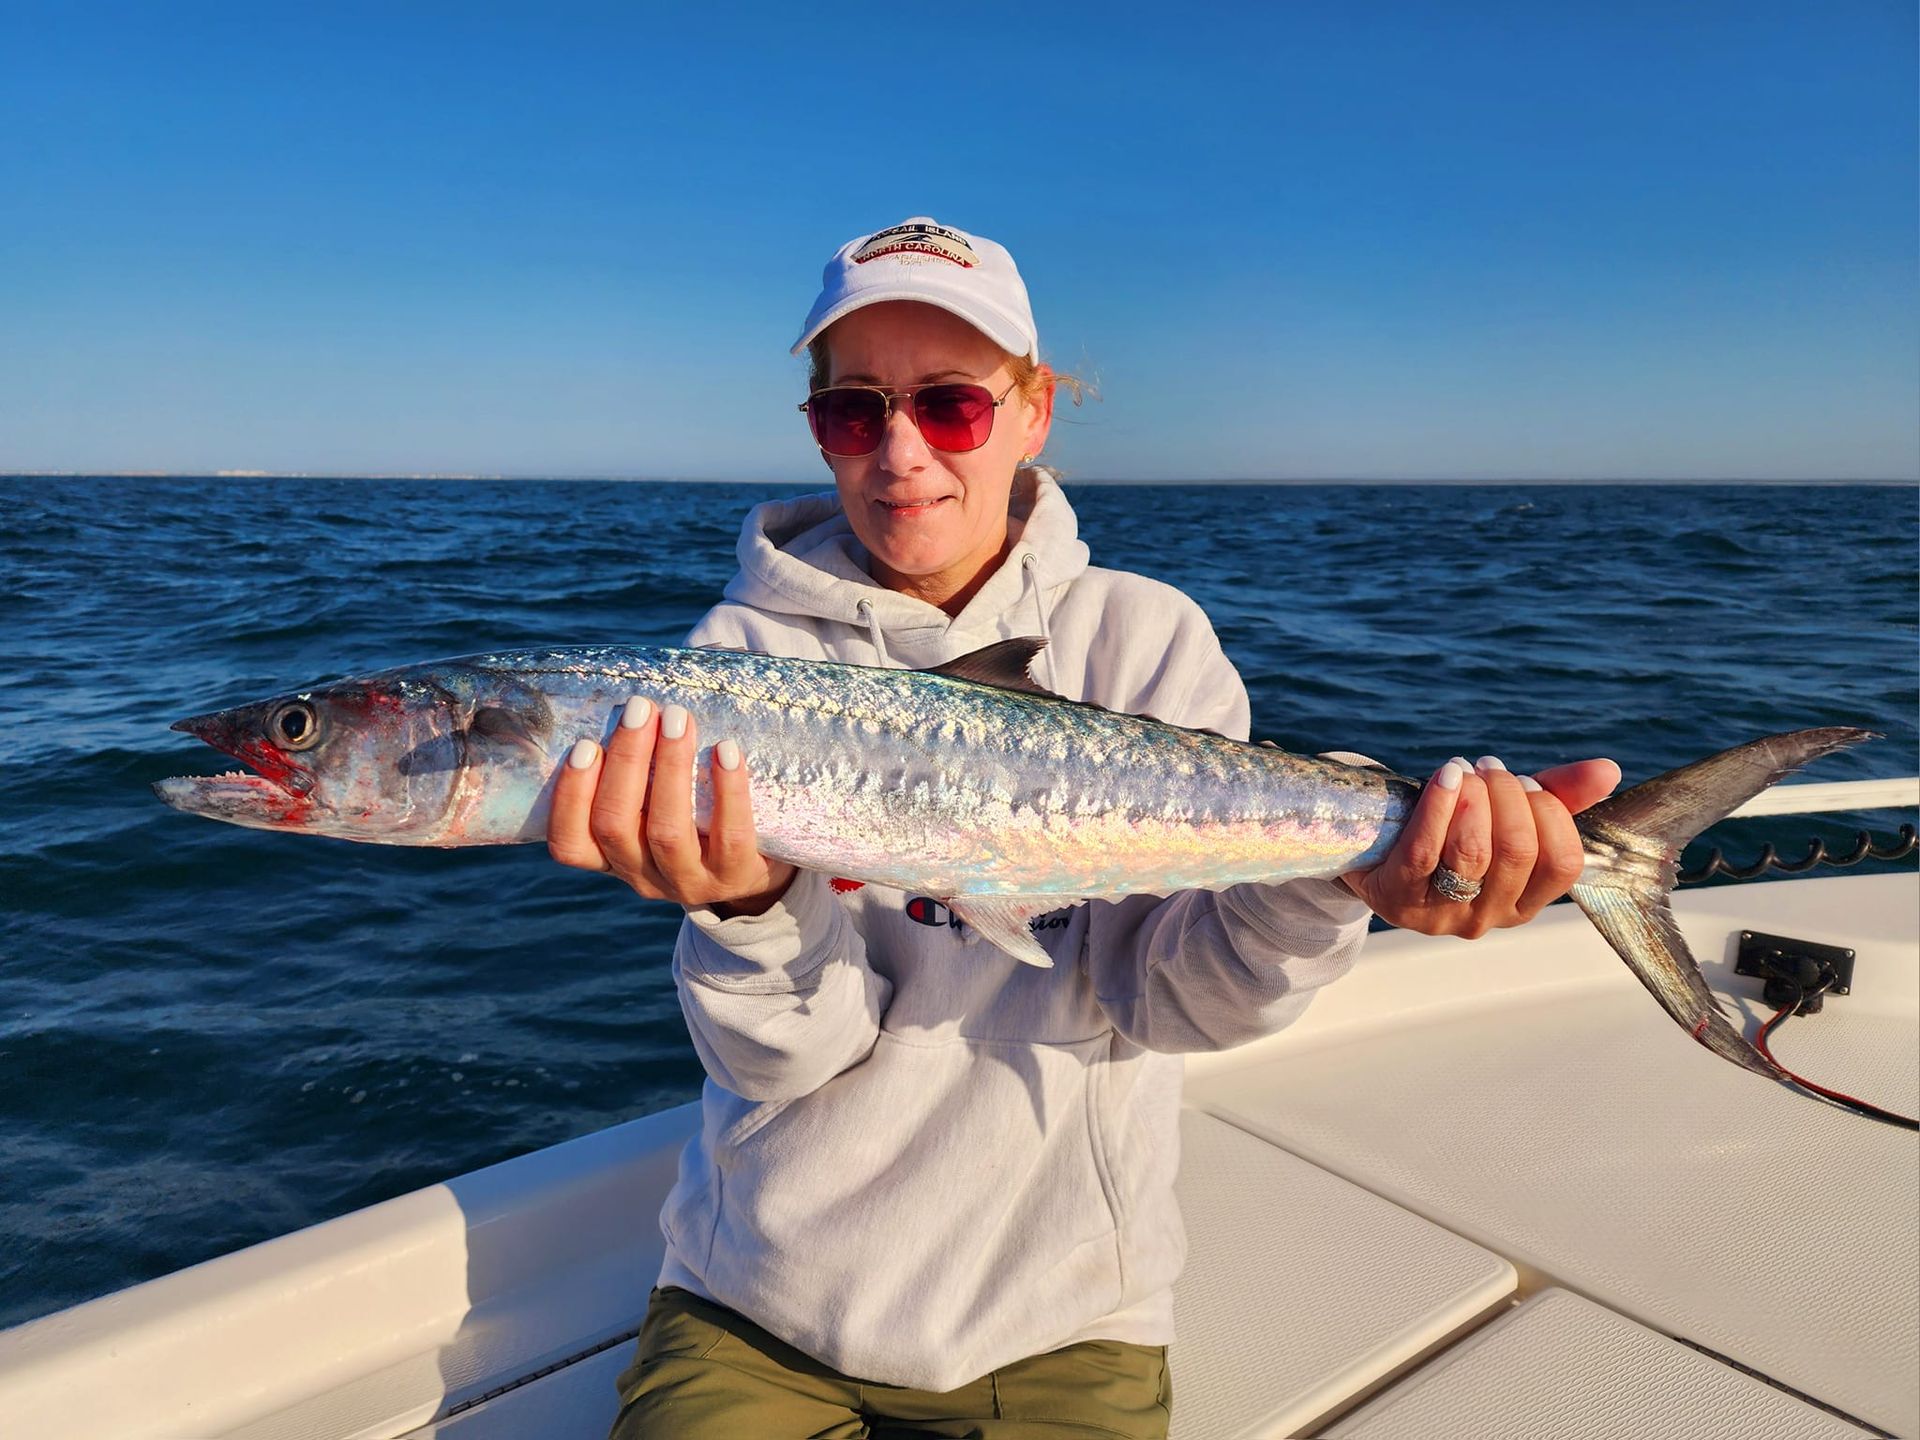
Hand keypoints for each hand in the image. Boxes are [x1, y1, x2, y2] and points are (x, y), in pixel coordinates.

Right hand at [547, 697, 795, 917]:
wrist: (755, 870)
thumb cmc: (693, 823)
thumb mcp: (653, 811)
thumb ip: (635, 775)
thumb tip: (627, 703)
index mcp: (612, 858)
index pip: (570, 843)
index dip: (570, 797)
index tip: (585, 744)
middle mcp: (642, 875)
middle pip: (615, 824)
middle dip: (626, 759)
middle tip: (641, 708)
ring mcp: (689, 882)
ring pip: (667, 830)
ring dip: (670, 767)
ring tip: (678, 719)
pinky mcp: (735, 876)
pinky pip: (729, 835)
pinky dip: (727, 789)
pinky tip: (727, 750)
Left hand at [1341, 756, 1620, 937]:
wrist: (1373, 846)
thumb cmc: (1449, 830)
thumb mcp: (1504, 814)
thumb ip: (1557, 796)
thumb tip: (1609, 771)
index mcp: (1524, 902)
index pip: (1563, 862)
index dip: (1550, 812)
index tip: (1524, 781)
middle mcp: (1487, 917)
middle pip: (1518, 852)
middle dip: (1508, 795)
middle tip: (1489, 768)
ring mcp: (1440, 914)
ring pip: (1473, 854)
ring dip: (1475, 798)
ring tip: (1465, 772)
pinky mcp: (1396, 898)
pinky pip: (1424, 850)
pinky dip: (1439, 805)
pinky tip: (1447, 777)